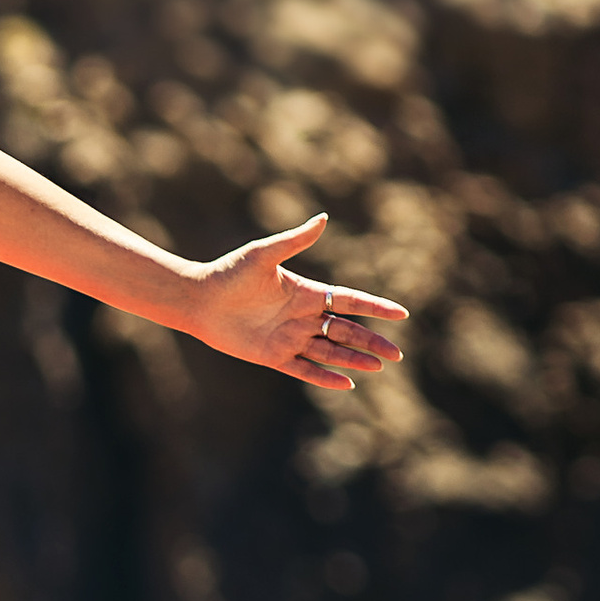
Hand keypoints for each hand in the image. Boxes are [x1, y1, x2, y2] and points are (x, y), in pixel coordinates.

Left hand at [185, 214, 409, 392]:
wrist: (198, 299)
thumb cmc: (228, 273)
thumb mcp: (263, 255)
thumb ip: (294, 240)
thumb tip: (323, 218)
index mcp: (305, 292)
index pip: (349, 301)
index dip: (375, 307)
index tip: (401, 313)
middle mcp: (301, 316)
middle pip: (346, 331)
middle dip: (372, 341)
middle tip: (397, 354)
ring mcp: (288, 337)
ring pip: (330, 351)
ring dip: (354, 359)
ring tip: (379, 366)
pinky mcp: (272, 355)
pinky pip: (303, 369)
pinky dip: (324, 376)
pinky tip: (346, 382)